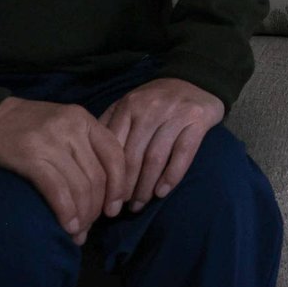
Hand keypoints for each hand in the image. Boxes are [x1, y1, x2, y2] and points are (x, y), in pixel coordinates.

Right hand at [0, 96, 127, 244]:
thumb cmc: (25, 126)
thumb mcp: (63, 124)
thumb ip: (84, 146)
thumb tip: (104, 189)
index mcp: (84, 118)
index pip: (115, 156)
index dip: (119, 187)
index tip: (114, 209)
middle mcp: (72, 127)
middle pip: (98, 177)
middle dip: (97, 209)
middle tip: (89, 227)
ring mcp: (51, 141)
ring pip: (80, 187)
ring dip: (82, 216)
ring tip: (77, 233)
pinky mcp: (30, 157)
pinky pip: (58, 191)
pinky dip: (66, 213)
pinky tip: (66, 226)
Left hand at [99, 77, 224, 212]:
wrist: (196, 78)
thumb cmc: (157, 99)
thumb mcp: (130, 104)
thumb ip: (112, 124)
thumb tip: (90, 157)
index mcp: (129, 105)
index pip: (113, 147)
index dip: (108, 175)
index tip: (105, 197)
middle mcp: (150, 108)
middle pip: (133, 156)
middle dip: (125, 186)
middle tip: (122, 207)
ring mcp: (174, 114)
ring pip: (155, 158)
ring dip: (146, 186)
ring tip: (140, 204)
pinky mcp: (197, 120)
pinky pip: (182, 153)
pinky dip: (171, 176)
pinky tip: (162, 192)